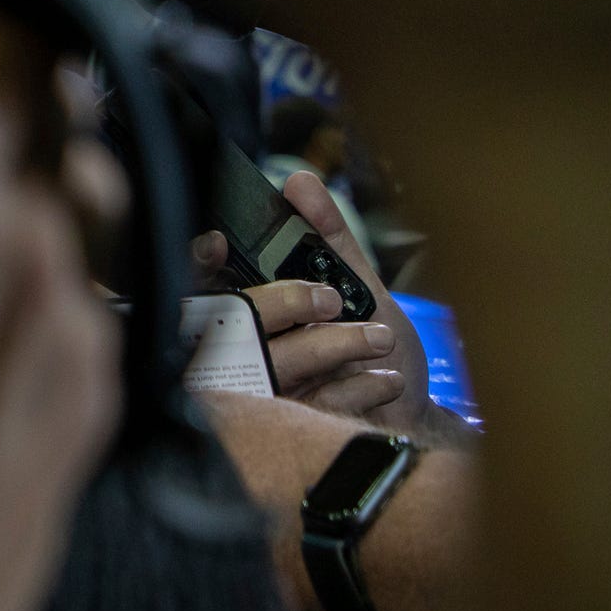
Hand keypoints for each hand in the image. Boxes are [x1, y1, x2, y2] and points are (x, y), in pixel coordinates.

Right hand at [190, 174, 431, 428]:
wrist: (411, 417)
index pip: (205, 284)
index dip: (199, 264)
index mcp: (256, 312)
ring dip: (336, 345)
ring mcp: (270, 392)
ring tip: (380, 337)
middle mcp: (250, 352)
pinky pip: (315, 403)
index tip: (217, 242)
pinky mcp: (298, 429)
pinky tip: (385, 378)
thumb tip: (298, 181)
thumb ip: (330, 236)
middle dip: (287, 302)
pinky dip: (357, 385)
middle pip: (239, 321)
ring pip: (280, 362)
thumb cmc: (376, 350)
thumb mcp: (362, 285)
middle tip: (333, 298)